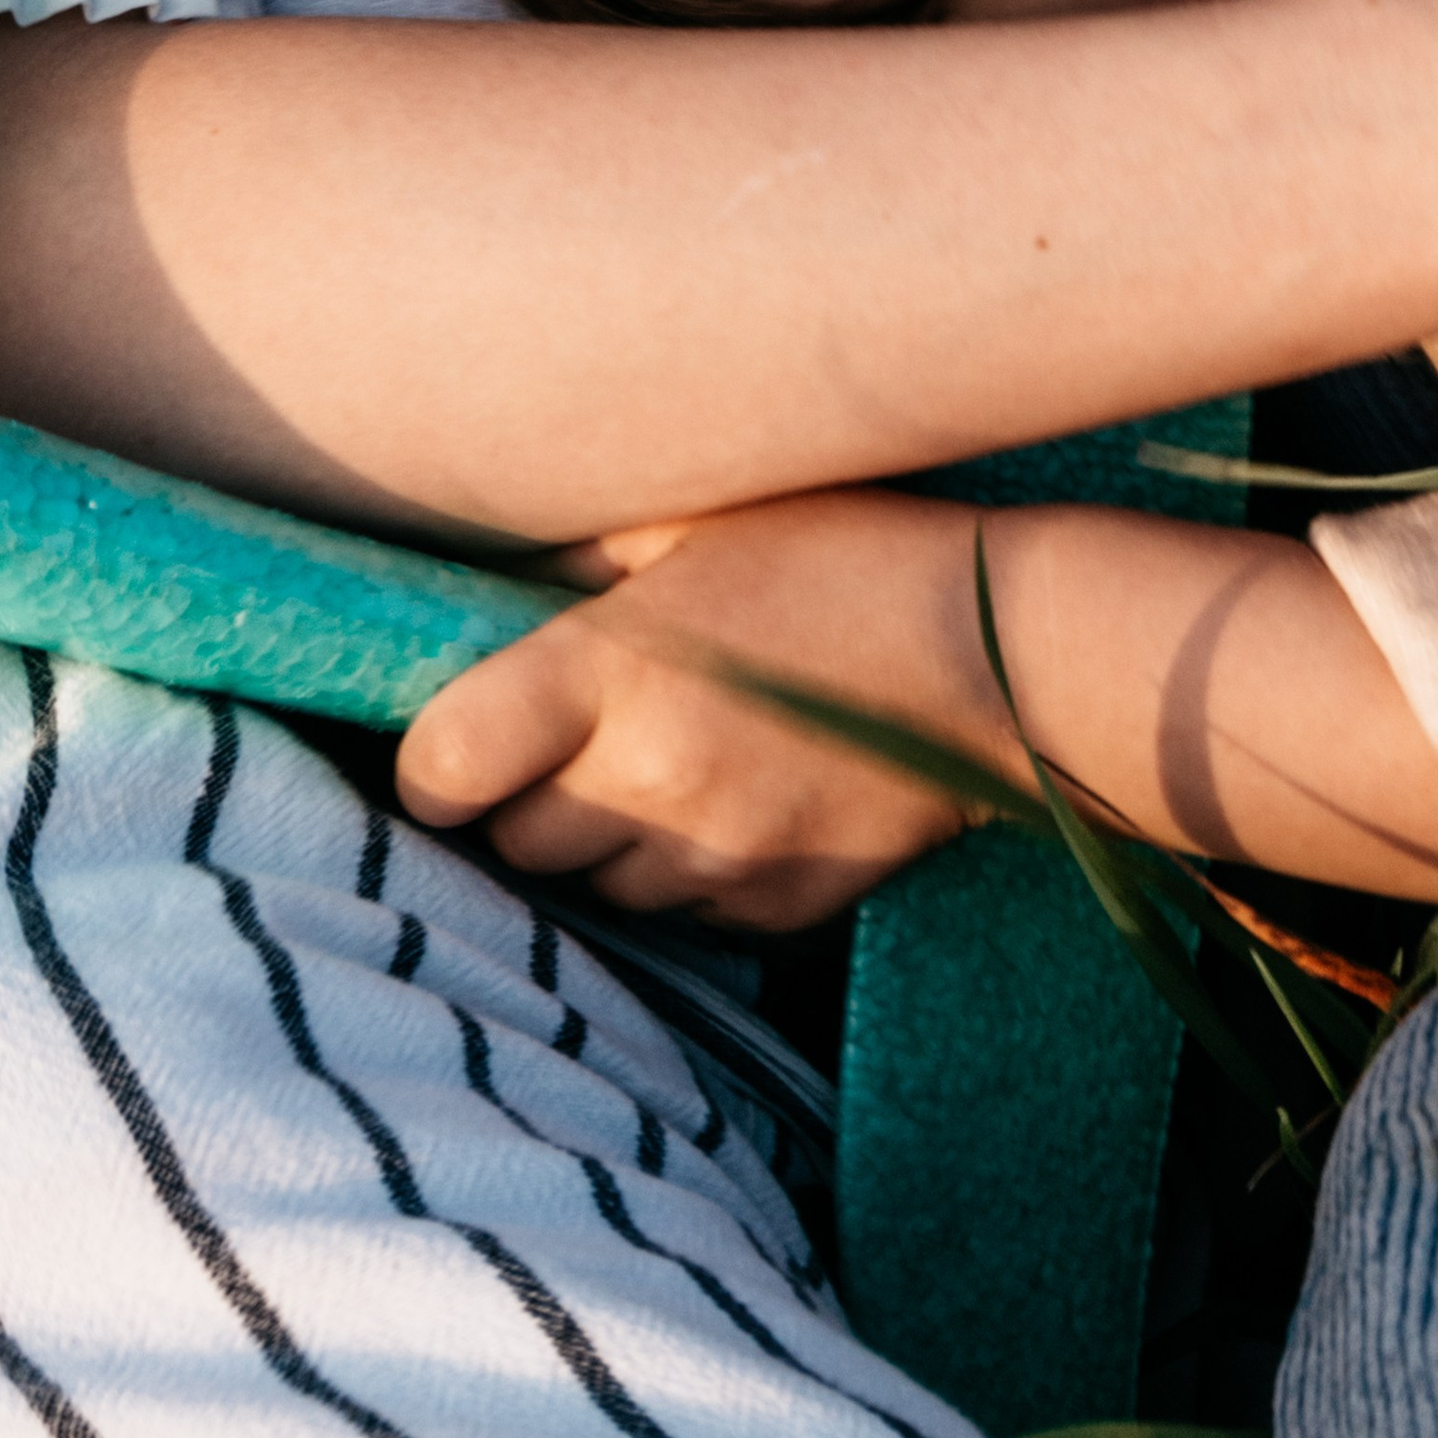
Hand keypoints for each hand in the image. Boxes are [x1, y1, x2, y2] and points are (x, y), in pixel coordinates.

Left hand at [395, 492, 1001, 925]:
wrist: (1002, 650)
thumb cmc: (844, 555)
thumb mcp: (697, 521)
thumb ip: (584, 559)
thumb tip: (490, 587)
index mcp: (608, 673)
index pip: (445, 769)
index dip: (435, 768)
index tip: (459, 750)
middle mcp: (648, 778)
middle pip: (516, 846)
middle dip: (524, 804)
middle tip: (569, 746)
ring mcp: (717, 856)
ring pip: (600, 891)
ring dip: (608, 843)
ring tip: (664, 770)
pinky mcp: (778, 909)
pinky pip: (691, 917)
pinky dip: (692, 876)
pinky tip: (739, 803)